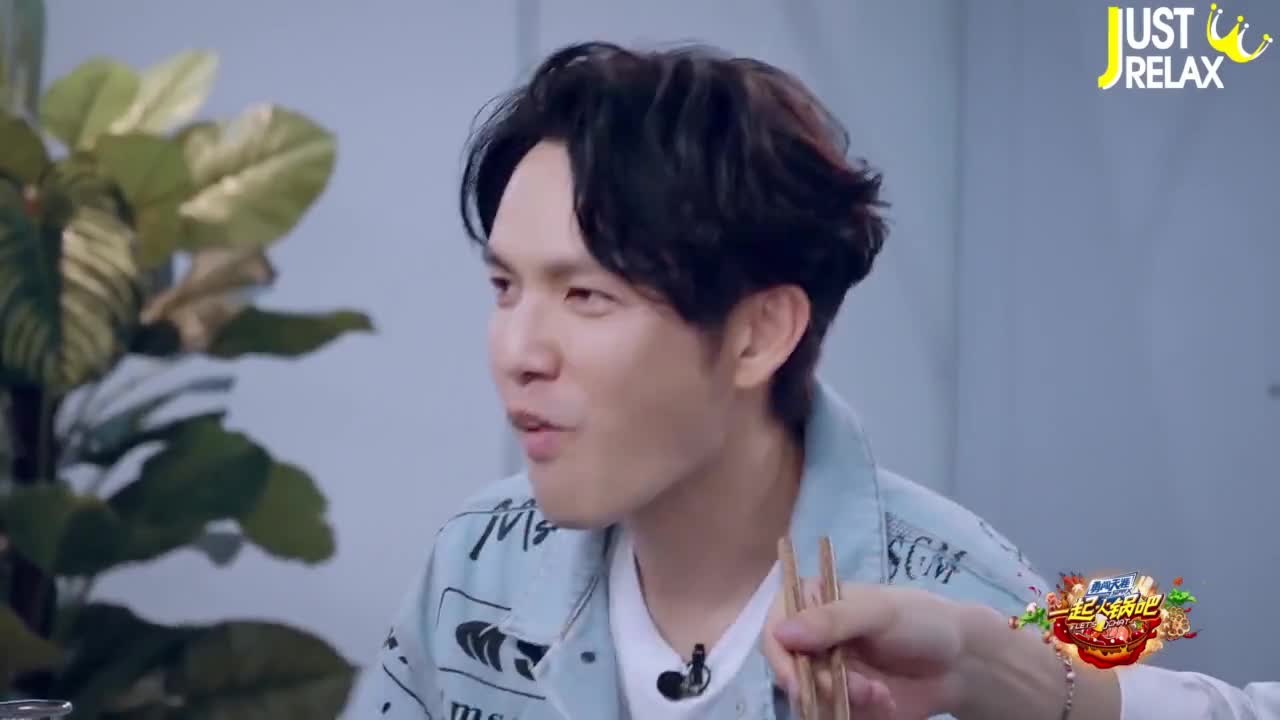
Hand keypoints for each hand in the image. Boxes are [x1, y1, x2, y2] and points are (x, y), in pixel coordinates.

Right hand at [761, 581, 989, 718]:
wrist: (962, 664)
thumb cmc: (921, 621)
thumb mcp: (879, 612)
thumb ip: (832, 620)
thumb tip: (781, 633)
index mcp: (813, 604)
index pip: (774, 629)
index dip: (780, 656)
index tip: (797, 677)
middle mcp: (813, 640)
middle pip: (789, 671)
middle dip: (823, 685)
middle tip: (863, 688)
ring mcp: (826, 673)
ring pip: (808, 698)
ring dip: (844, 701)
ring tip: (880, 694)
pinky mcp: (841, 702)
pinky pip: (829, 714)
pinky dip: (855, 714)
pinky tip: (885, 702)